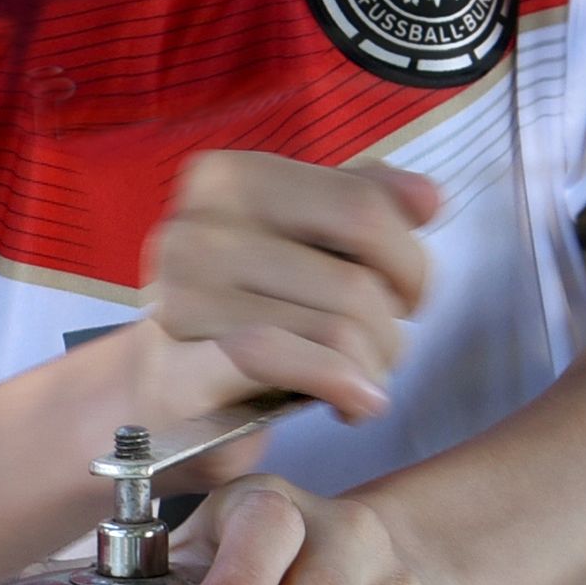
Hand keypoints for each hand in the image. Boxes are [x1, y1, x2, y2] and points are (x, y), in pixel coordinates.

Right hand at [133, 151, 445, 428]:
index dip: (408, 259)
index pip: (362, 204)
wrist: (158, 394)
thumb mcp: (303, 244)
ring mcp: (183, 296)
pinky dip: (342, 387)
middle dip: (391, 327)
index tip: (406, 294)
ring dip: (372, 368)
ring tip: (361, 380)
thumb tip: (427, 197)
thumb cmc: (242, 313)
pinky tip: (355, 405)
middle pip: (357, 275)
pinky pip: (289, 362)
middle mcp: (196, 227)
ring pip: (337, 327)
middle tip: (379, 350)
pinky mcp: (180, 366)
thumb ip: (363, 205)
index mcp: (226, 179)